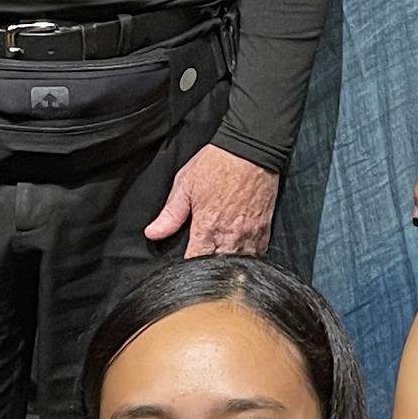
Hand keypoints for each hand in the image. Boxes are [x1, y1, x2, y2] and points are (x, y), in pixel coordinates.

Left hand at [144, 142, 277, 256]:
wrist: (251, 150)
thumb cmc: (217, 164)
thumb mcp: (186, 184)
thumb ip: (170, 214)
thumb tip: (153, 234)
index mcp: (207, 226)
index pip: (196, 261)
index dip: (189, 268)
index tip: (184, 268)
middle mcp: (230, 235)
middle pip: (219, 267)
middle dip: (209, 269)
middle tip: (202, 265)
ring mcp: (250, 233)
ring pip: (240, 263)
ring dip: (229, 264)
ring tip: (221, 262)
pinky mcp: (264, 228)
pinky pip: (258, 253)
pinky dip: (248, 257)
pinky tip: (239, 253)